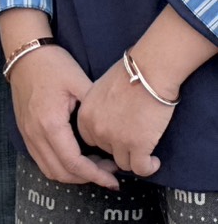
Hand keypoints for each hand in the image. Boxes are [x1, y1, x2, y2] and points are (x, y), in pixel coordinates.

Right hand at [8, 45, 118, 188]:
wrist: (25, 51)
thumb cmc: (53, 64)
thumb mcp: (79, 81)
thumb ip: (95, 109)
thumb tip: (115, 132)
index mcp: (50, 123)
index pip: (74, 164)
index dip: (97, 176)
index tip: (115, 180)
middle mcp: (35, 133)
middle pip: (62, 173)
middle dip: (87, 178)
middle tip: (108, 170)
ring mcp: (27, 133)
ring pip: (49, 170)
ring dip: (72, 174)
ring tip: (93, 165)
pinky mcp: (24, 130)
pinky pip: (41, 160)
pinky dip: (59, 166)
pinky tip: (74, 157)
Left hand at [77, 54, 175, 177]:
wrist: (148, 72)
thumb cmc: (129, 74)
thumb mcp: (101, 88)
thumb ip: (99, 108)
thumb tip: (106, 119)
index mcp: (87, 113)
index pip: (90, 139)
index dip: (104, 139)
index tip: (116, 137)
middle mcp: (98, 128)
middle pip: (106, 151)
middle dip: (119, 147)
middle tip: (133, 141)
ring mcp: (117, 139)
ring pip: (123, 163)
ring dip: (134, 159)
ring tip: (145, 152)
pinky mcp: (138, 146)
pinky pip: (141, 169)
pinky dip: (149, 167)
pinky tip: (154, 160)